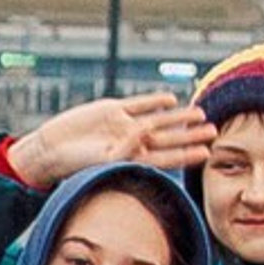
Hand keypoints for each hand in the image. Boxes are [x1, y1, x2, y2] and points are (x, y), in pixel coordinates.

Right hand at [7, 90, 216, 188]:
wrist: (49, 149)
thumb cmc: (73, 164)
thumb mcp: (102, 159)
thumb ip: (125, 147)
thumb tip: (144, 132)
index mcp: (132, 160)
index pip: (167, 158)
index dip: (187, 155)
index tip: (207, 153)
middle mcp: (131, 143)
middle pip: (168, 138)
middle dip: (191, 135)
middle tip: (214, 131)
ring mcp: (123, 125)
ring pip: (158, 120)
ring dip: (179, 117)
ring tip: (201, 113)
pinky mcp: (112, 110)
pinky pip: (138, 104)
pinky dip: (154, 101)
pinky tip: (171, 100)